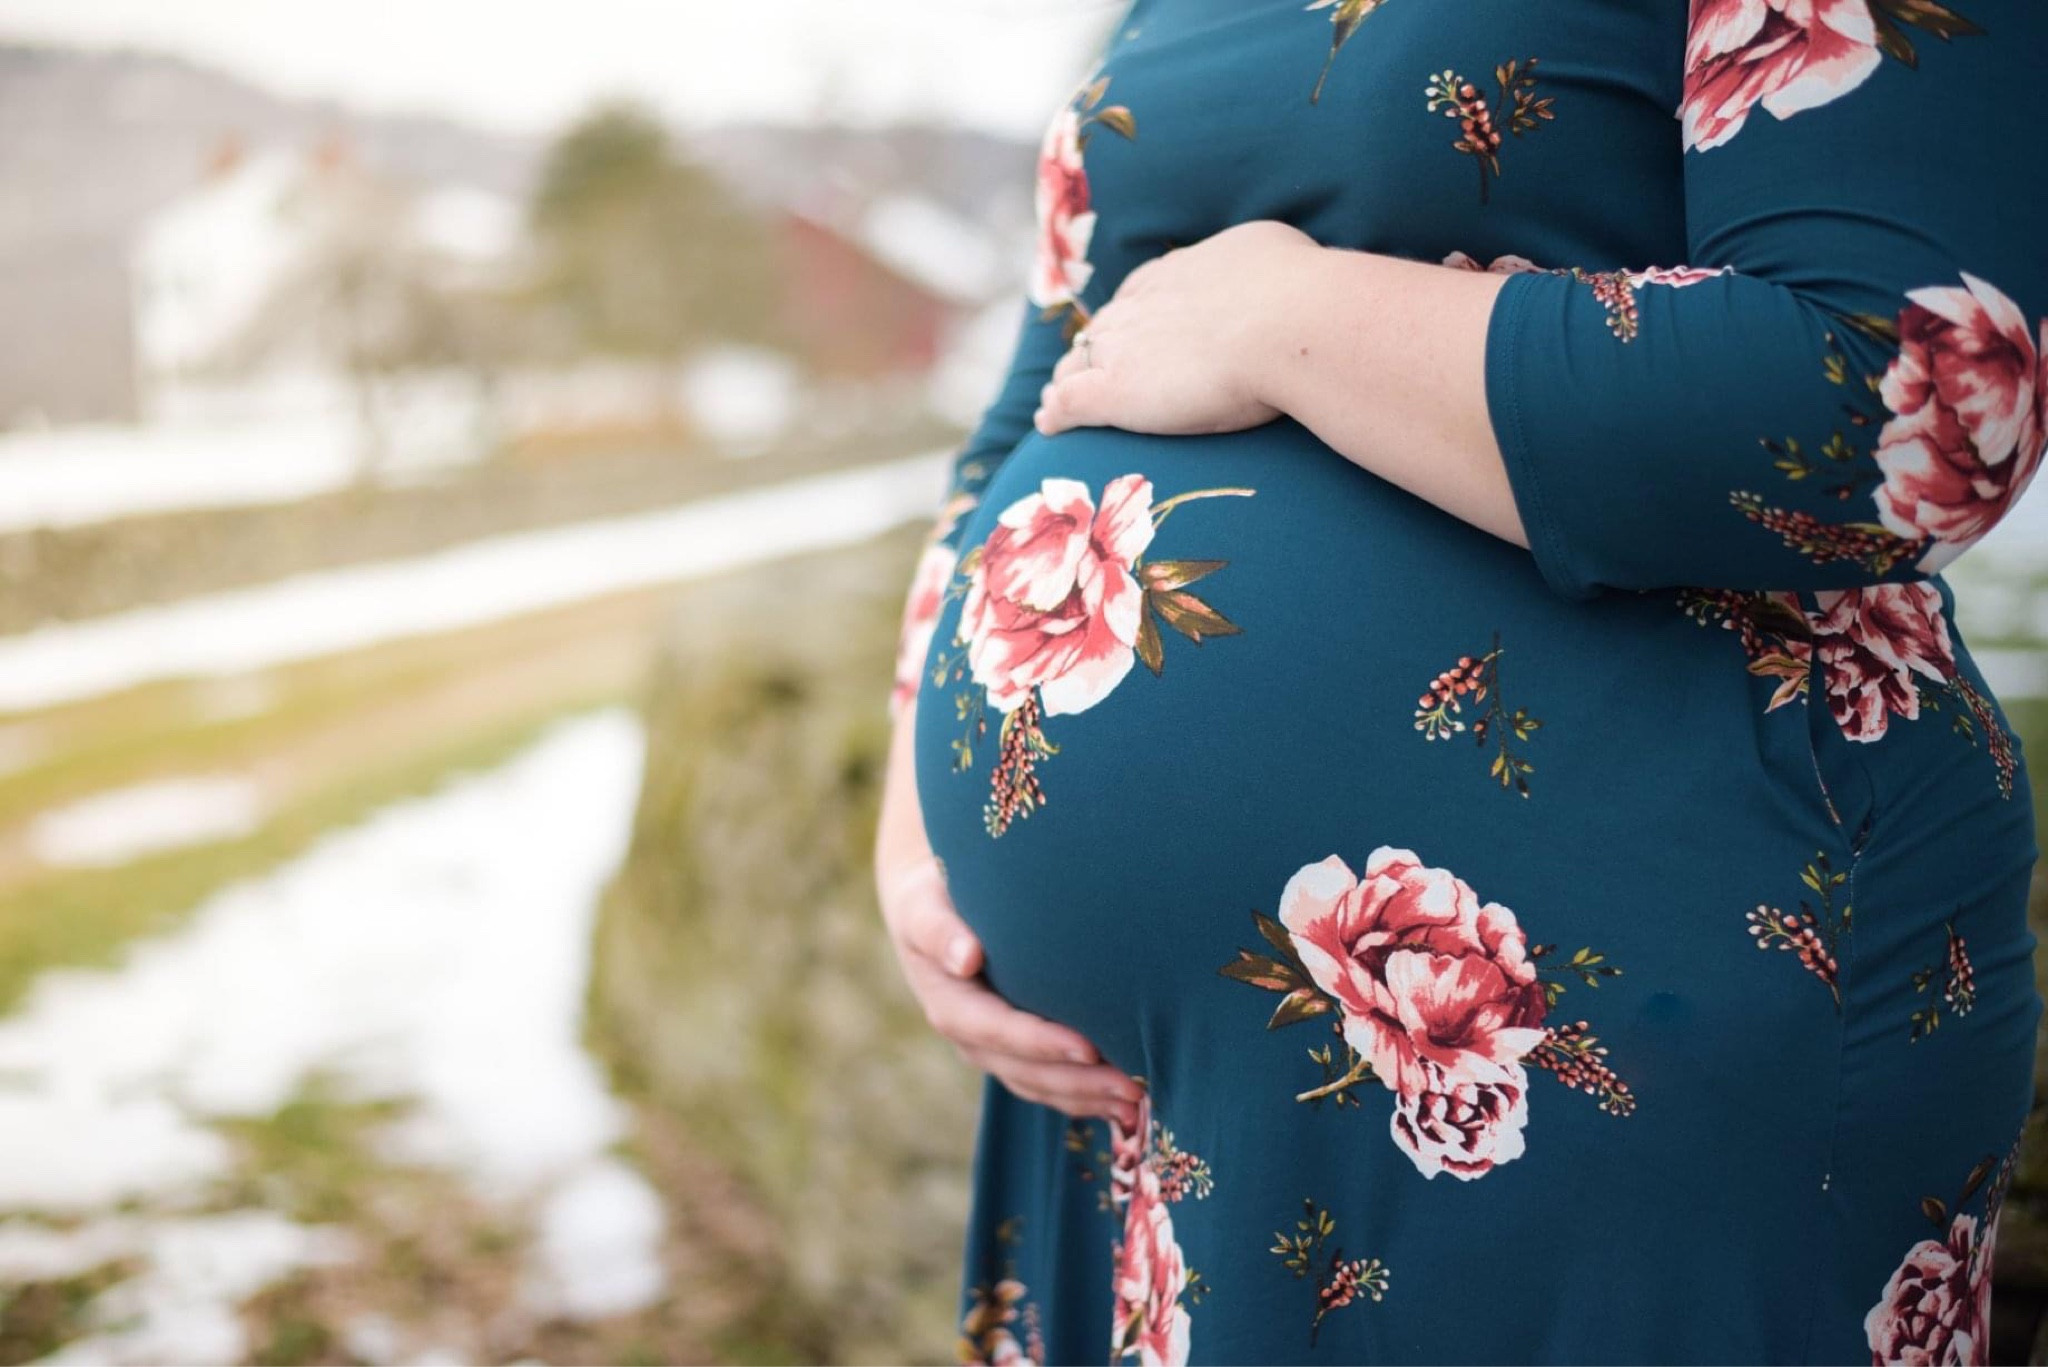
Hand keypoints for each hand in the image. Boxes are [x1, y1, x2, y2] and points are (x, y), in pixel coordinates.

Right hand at [877, 850, 1141, 1128]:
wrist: (929, 914)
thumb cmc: (934, 900)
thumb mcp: (925, 908)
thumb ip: (941, 932)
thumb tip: (966, 957)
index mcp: (950, 1007)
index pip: (999, 1032)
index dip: (1042, 1044)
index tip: (1089, 1048)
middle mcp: (971, 1039)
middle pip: (1027, 1072)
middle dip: (1080, 1083)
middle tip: (1133, 1088)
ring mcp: (992, 1052)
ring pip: (1042, 1087)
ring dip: (1090, 1099)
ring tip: (1142, 1104)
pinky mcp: (1013, 1055)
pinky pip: (1049, 1085)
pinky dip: (1087, 1097)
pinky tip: (1127, 1103)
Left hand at [1034, 219, 1319, 437]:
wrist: (1287, 321)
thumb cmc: (1295, 288)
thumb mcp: (1274, 250)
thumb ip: (1259, 262)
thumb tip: (1272, 259)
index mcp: (1176, 274)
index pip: (1137, 297)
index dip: (1131, 318)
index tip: (1131, 332)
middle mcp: (1140, 305)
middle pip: (1103, 329)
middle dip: (1095, 348)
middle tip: (1092, 371)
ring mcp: (1121, 347)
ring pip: (1077, 363)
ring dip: (1068, 380)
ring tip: (1059, 400)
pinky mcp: (1113, 391)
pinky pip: (1067, 403)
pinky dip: (1055, 413)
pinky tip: (1047, 425)